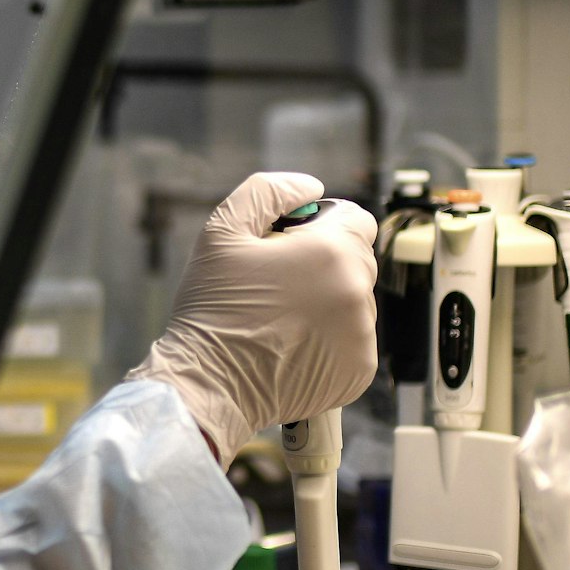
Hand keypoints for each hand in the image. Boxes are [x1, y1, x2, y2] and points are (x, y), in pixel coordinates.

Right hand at [127, 172, 378, 468]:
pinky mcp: (358, 370)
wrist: (208, 383)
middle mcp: (357, 293)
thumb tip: (310, 187)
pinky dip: (329, 339)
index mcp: (332, 252)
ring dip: (328, 302)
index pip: (357, 218)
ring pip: (355, 301)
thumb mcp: (222, 230)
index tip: (292, 242)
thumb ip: (269, 191)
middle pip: (357, 260)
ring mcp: (361, 336)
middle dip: (324, 263)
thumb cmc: (212, 309)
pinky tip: (291, 344)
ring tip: (280, 318)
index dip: (323, 224)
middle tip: (276, 283)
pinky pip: (353, 340)